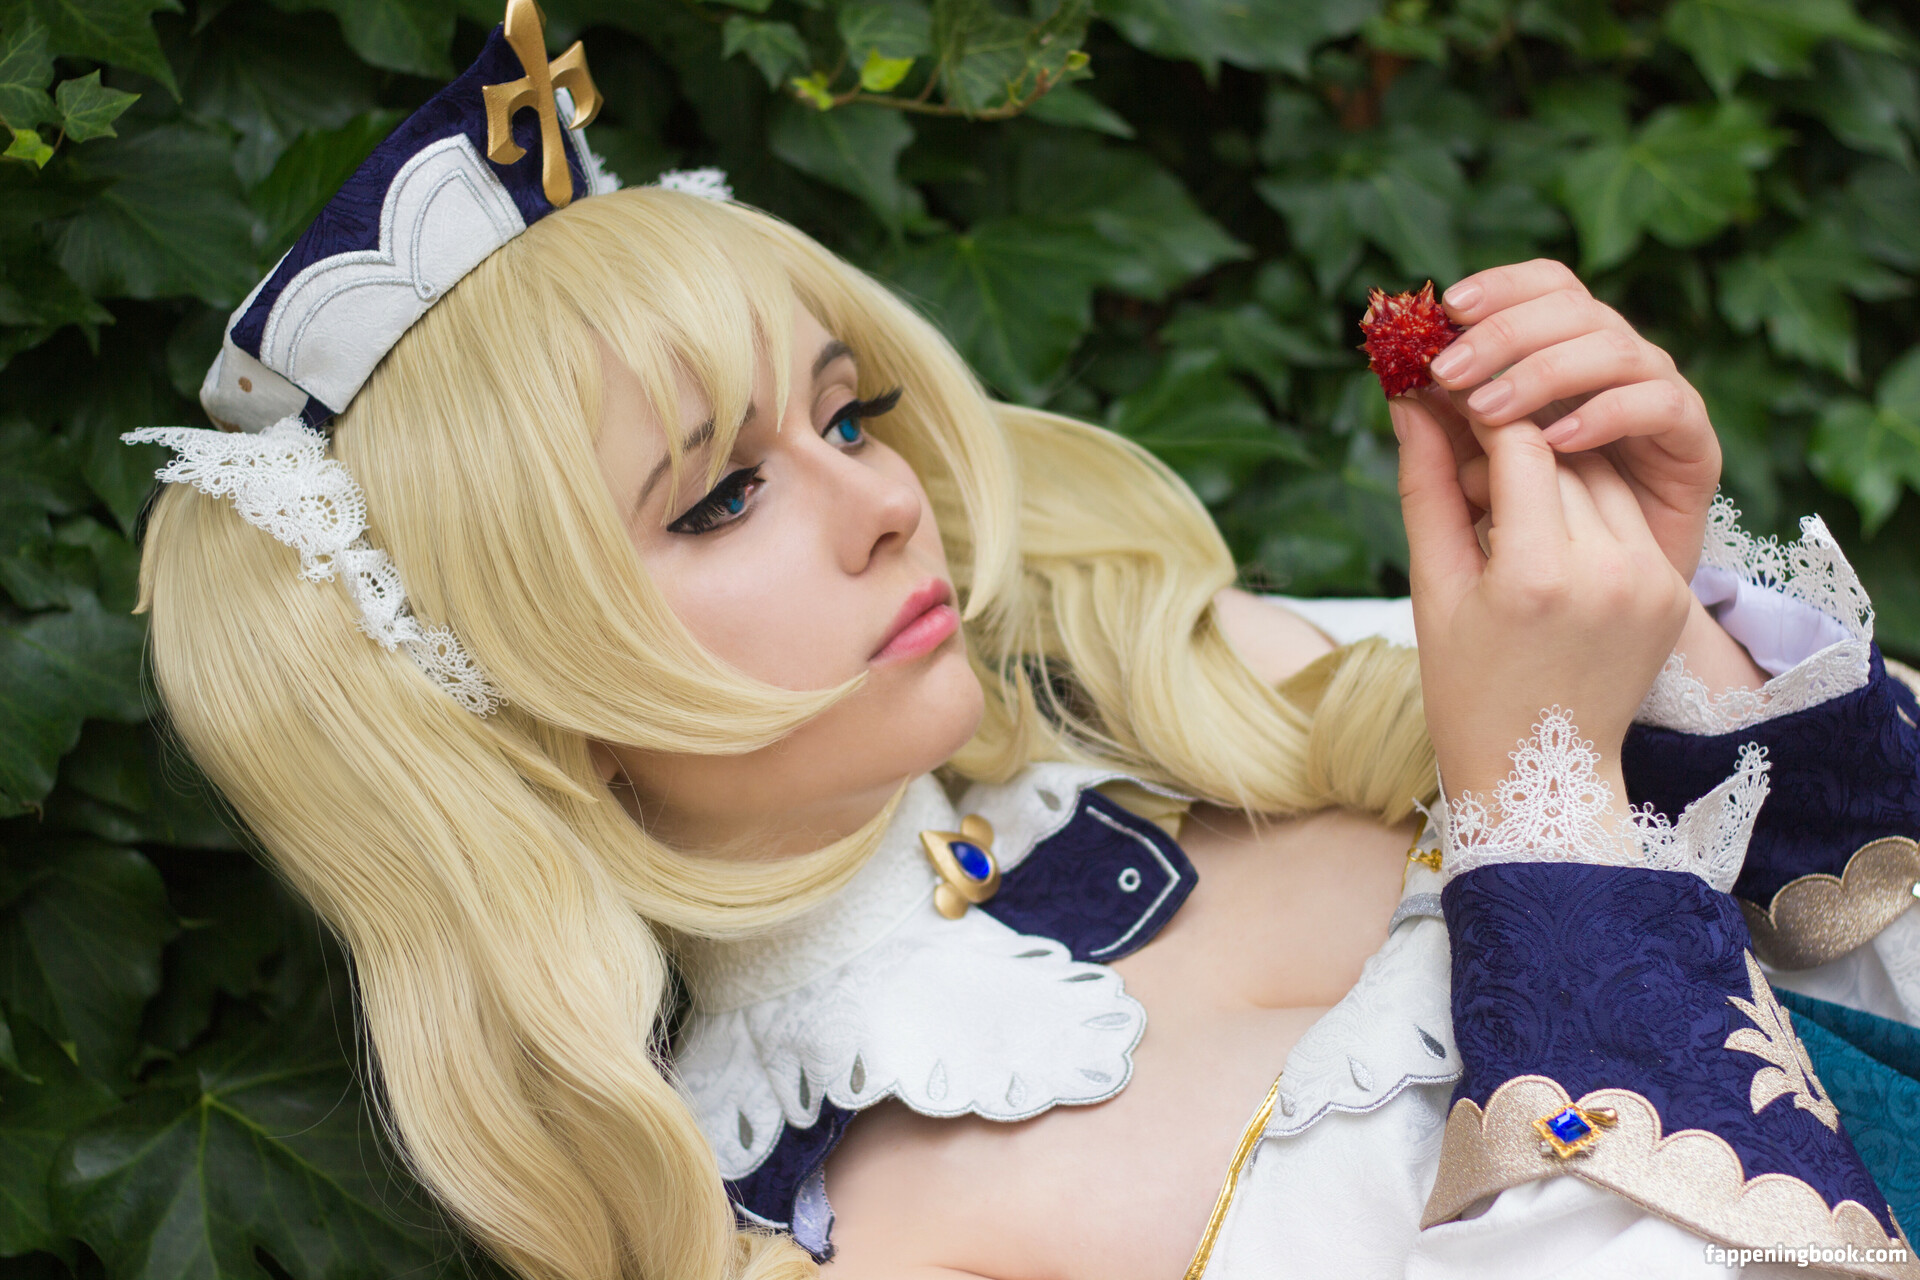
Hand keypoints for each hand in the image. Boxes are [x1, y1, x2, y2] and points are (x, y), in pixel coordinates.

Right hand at [1392, 393, 1693, 807]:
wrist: (1540, 774)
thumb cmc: (1466, 686)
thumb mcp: (1434, 587)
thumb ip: (1429, 485)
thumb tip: (1412, 401)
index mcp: (1538, 576)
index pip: (1521, 444)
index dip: (1481, 410)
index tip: (1447, 392)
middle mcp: (1608, 572)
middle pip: (1564, 452)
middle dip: (1513, 433)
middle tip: (1465, 428)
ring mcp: (1651, 582)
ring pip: (1602, 475)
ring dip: (1553, 463)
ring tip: (1501, 489)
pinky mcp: (1673, 592)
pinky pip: (1628, 516)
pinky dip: (1587, 504)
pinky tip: (1544, 525)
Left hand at [1425, 260, 1721, 580]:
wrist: (1596, 616)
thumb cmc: (1528, 545)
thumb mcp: (1474, 487)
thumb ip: (1445, 442)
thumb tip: (1403, 395)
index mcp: (1567, 353)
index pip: (1547, 285)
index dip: (1502, 286)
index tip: (1448, 309)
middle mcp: (1615, 363)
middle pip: (1575, 308)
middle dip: (1505, 333)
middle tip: (1449, 371)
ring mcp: (1657, 396)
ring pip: (1615, 349)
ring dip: (1545, 372)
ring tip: (1489, 411)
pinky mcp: (1692, 443)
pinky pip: (1660, 405)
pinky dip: (1607, 414)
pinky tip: (1557, 441)